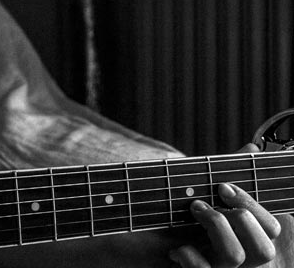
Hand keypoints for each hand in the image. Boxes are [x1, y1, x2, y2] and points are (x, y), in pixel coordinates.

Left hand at [169, 145, 292, 266]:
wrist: (132, 248)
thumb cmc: (168, 219)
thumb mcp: (196, 194)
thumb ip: (225, 175)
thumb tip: (253, 148)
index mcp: (244, 240)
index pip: (272, 228)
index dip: (252, 205)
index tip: (222, 186)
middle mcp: (239, 262)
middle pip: (263, 248)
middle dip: (236, 217)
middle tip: (202, 201)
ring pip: (235, 256)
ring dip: (212, 227)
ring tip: (191, 213)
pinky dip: (188, 256)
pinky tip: (175, 250)